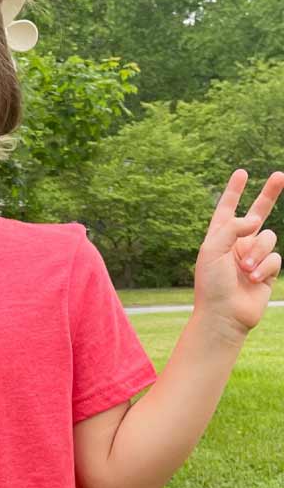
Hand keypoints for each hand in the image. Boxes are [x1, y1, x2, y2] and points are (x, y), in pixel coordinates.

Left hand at [194, 168, 283, 340]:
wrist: (223, 314)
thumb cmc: (211, 284)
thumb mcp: (212, 250)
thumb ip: (232, 228)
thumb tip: (255, 219)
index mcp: (218, 237)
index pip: (226, 208)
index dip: (233, 191)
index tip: (241, 173)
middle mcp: (237, 243)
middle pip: (257, 212)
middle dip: (269, 194)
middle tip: (279, 175)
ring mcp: (253, 255)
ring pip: (268, 238)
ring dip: (258, 253)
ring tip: (245, 271)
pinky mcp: (267, 270)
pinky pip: (276, 257)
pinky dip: (265, 267)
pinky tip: (253, 280)